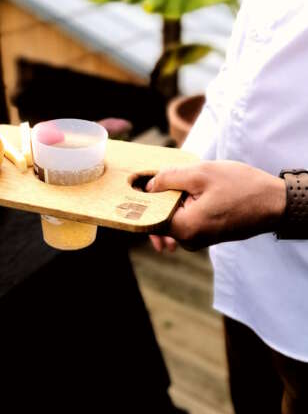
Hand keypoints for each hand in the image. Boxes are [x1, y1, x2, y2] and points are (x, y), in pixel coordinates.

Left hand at [146, 161, 285, 250]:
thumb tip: (148, 185)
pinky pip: (183, 219)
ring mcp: (196, 239)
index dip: (141, 200)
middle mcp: (187, 240)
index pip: (148, 219)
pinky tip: (190, 191)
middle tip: (160, 178)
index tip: (138, 185)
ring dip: (171, 200)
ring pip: (171, 218)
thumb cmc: (242, 188)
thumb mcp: (202, 173)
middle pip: (157, 219)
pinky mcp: (204, 234)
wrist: (275, 203)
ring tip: (181, 182)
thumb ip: (169, 178)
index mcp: (184, 228)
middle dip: (156, 199)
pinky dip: (182, 205)